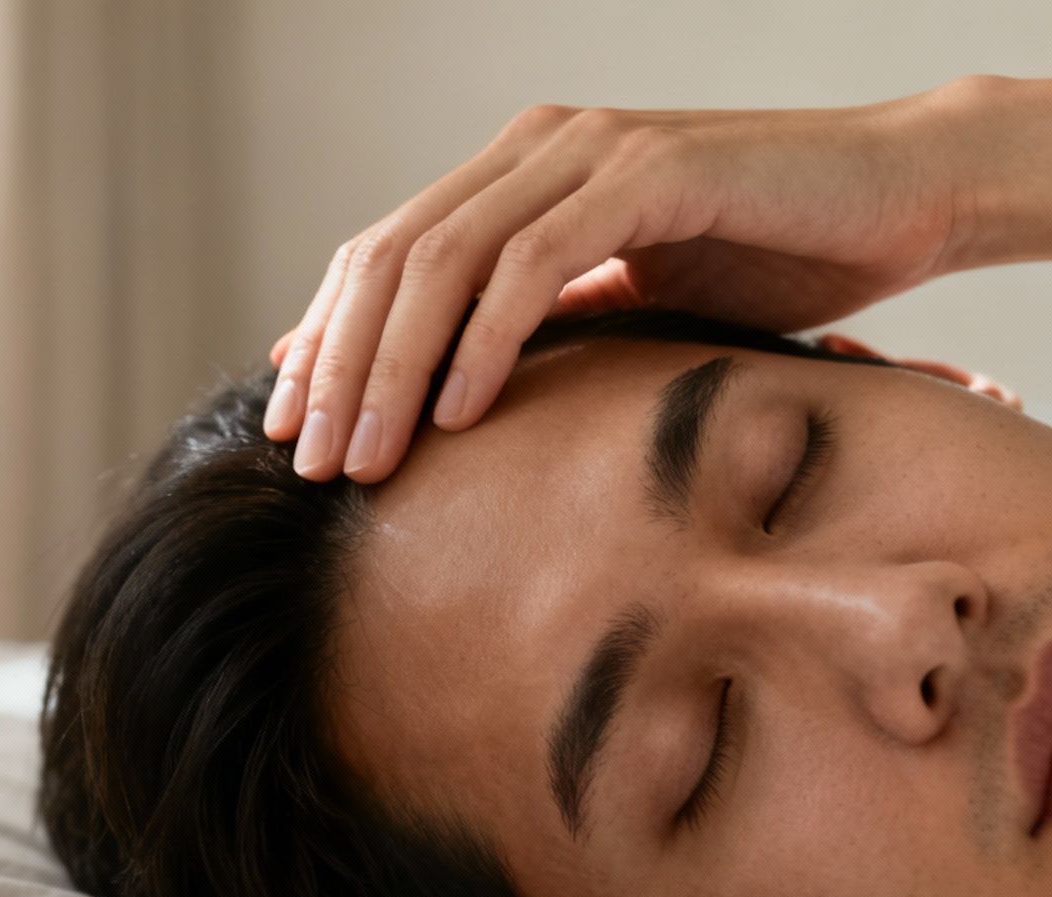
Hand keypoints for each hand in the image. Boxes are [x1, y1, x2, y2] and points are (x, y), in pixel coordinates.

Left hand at [263, 77, 985, 482]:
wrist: (895, 200)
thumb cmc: (760, 255)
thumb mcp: (614, 299)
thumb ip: (520, 322)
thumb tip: (424, 381)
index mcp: (513, 173)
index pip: (381, 255)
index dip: (324, 340)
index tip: (287, 428)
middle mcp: (535, 148)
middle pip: (391, 258)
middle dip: (337, 366)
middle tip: (309, 462)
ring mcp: (589, 150)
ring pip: (446, 259)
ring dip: (392, 365)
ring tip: (367, 458)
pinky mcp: (649, 172)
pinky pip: (538, 259)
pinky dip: (486, 339)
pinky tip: (457, 413)